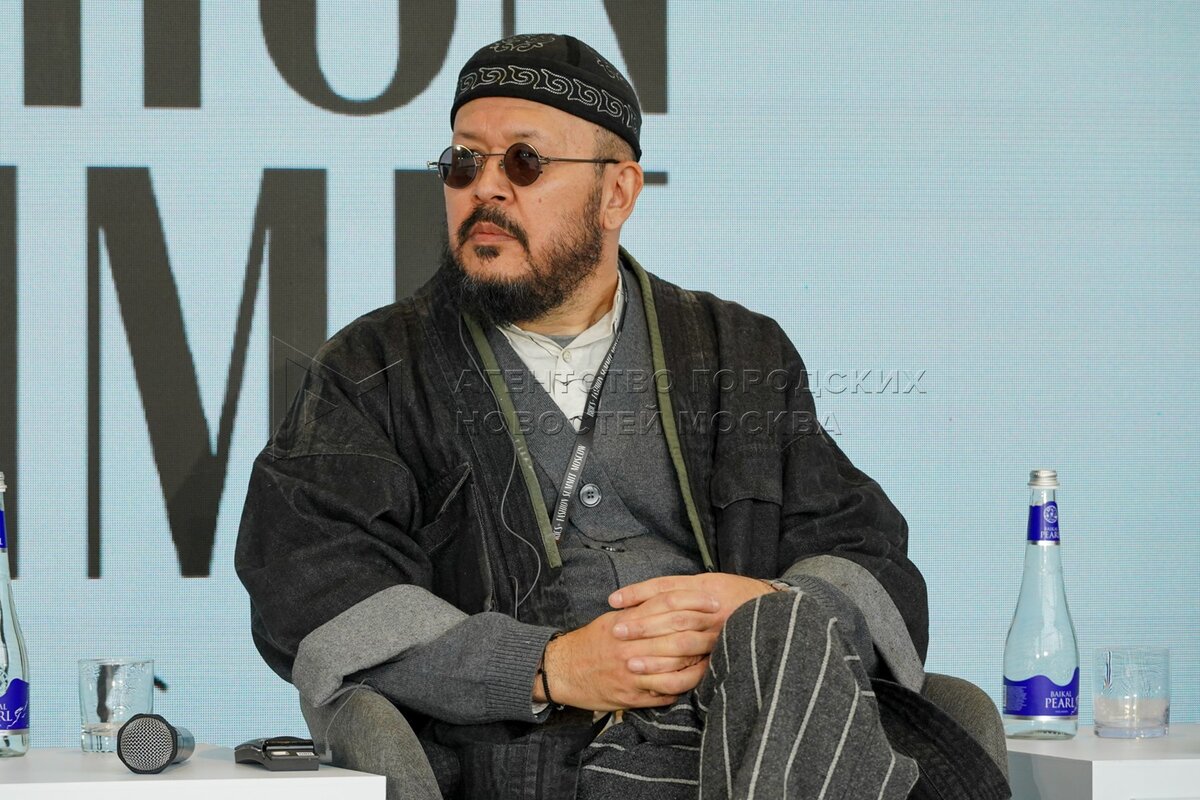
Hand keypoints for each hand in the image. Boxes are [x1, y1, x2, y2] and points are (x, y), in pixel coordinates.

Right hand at [536, 601, 715, 711]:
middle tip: (723, 627)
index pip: (667, 605)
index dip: (693, 602)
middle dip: (703, 631)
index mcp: (626, 623)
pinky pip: (663, 693)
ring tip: (714, 656)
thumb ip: (639, 609)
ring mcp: (631, 674)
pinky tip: (694, 681)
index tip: (713, 602)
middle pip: (676, 636)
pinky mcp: (630, 697)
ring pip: (674, 668)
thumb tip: (670, 598)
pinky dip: (682, 687)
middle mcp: (630, 647)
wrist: (561, 669)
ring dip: (697, 663)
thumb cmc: (591, 642)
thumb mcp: (612, 618)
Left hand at [607, 573, 775, 665]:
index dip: (637, 593)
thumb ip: (681, 588)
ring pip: (682, 643)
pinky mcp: (719, 658)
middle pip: (670, 614)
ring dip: (653, 654)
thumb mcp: (709, 583)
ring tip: (629, 662)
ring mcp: (716, 635)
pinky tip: (654, 683)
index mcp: (704, 588)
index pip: (666, 589)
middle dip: (641, 624)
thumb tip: (646, 593)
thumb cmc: (735, 597)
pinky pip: (695, 671)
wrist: (774, 617)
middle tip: (615, 631)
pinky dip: (673, 677)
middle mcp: (710, 610)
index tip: (613, 600)